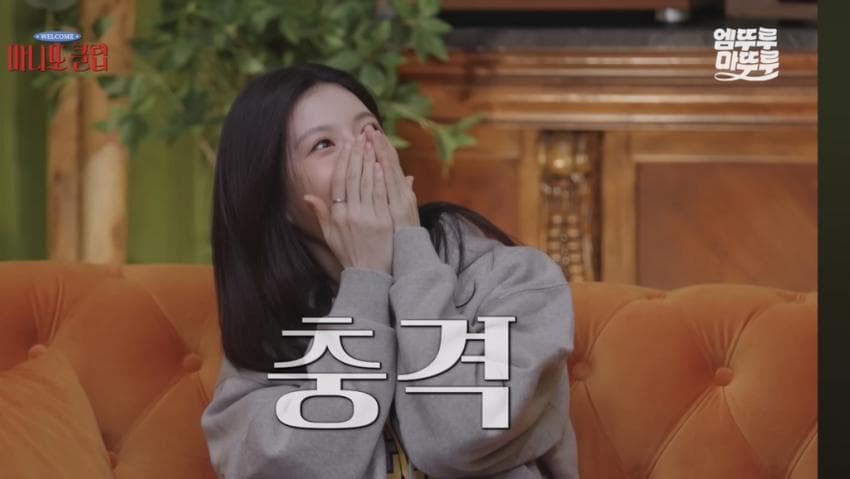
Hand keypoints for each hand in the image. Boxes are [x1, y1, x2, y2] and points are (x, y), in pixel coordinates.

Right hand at [302, 131, 393, 275]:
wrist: (369, 274)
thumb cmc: (350, 253)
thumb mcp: (330, 235)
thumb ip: (321, 214)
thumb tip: (307, 196)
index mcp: (337, 215)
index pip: (338, 182)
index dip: (342, 162)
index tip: (346, 146)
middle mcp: (350, 214)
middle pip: (352, 178)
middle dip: (356, 155)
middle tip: (359, 137)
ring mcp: (367, 217)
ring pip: (366, 183)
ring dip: (368, 161)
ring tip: (370, 144)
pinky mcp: (382, 222)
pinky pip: (380, 195)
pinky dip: (379, 179)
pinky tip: (379, 165)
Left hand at [365, 125, 419, 233]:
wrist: (409, 254)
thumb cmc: (402, 234)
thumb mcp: (406, 210)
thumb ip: (405, 191)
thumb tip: (408, 177)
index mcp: (401, 191)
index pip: (390, 164)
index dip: (382, 148)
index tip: (374, 133)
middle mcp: (402, 192)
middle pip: (390, 163)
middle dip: (379, 144)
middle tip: (370, 127)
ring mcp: (401, 199)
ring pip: (390, 171)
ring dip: (381, 152)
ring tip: (373, 135)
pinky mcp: (398, 208)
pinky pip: (389, 189)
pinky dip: (386, 174)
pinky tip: (380, 161)